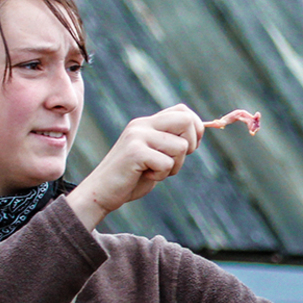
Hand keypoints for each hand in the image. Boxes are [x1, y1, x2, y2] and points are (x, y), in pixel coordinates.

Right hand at [65, 104, 204, 229]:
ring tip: (155, 171)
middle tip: (175, 160)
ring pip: (181, 147)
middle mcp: (142, 125)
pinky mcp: (135, 152)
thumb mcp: (154, 154)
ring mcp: (137, 136)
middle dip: (191, 144)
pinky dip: (161, 176)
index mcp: (147, 123)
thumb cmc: (131, 177)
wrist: (101, 192)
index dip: (196, 128)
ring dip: (174, 166)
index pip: (182, 110)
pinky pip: (166, 163)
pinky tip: (145, 176)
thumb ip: (170, 142)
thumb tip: (201, 130)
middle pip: (186, 121)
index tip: (191, 147)